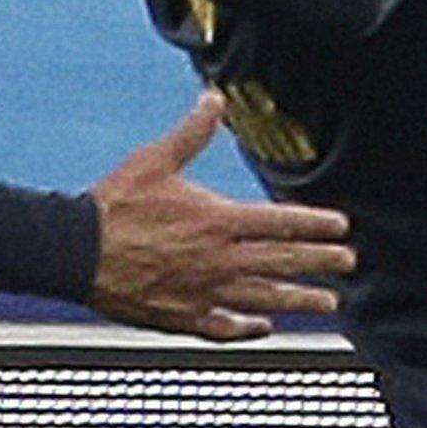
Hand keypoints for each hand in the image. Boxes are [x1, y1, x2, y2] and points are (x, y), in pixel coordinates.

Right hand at [88, 92, 354, 341]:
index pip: (281, 222)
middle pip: (283, 262)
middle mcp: (220, 259)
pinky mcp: (183, 316)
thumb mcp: (155, 160)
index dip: (315, 224)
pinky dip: (250, 328)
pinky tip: (264, 327)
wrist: (78, 252)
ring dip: (300, 299)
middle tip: (348, 262)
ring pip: (265, 298)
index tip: (340, 226)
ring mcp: (205, 291)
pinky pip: (227, 326)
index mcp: (217, 220)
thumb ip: (191, 132)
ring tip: (328, 302)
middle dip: (321, 261)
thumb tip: (215, 99)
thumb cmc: (115, 205)